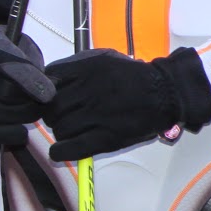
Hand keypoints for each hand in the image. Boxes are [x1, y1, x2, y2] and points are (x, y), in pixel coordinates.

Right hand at [0, 15, 54, 144]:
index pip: (11, 67)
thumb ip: (33, 64)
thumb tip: (50, 89)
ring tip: (33, 113)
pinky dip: (5, 134)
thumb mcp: (20, 45)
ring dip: (21, 118)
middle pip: (6, 94)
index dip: (33, 82)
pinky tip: (21, 132)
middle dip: (30, 102)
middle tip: (44, 104)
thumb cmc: (1, 50)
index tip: (50, 94)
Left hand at [44, 47, 210, 161]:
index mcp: (87, 69)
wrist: (166, 93)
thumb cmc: (132, 77)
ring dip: (60, 131)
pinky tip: (59, 151)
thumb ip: (75, 67)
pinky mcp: (107, 137)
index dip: (45, 91)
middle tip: (62, 116)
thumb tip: (48, 80)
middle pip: (51, 107)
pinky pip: (72, 147)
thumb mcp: (103, 59)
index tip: (49, 97)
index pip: (49, 80)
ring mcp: (98, 115)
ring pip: (60, 127)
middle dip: (53, 113)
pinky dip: (60, 151)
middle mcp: (89, 91)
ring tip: (71, 130)